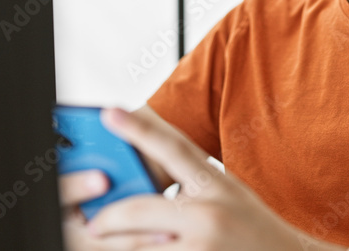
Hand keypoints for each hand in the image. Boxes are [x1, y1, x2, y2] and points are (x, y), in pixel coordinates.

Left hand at [59, 107, 345, 250]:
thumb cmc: (255, 231)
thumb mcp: (229, 195)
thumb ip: (193, 187)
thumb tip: (143, 189)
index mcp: (217, 185)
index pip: (173, 148)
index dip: (138, 129)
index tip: (109, 112)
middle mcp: (209, 215)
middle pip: (138, 210)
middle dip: (107, 219)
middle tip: (92, 223)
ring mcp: (202, 249)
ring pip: (137, 247)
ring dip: (118, 246)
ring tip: (104, 243)